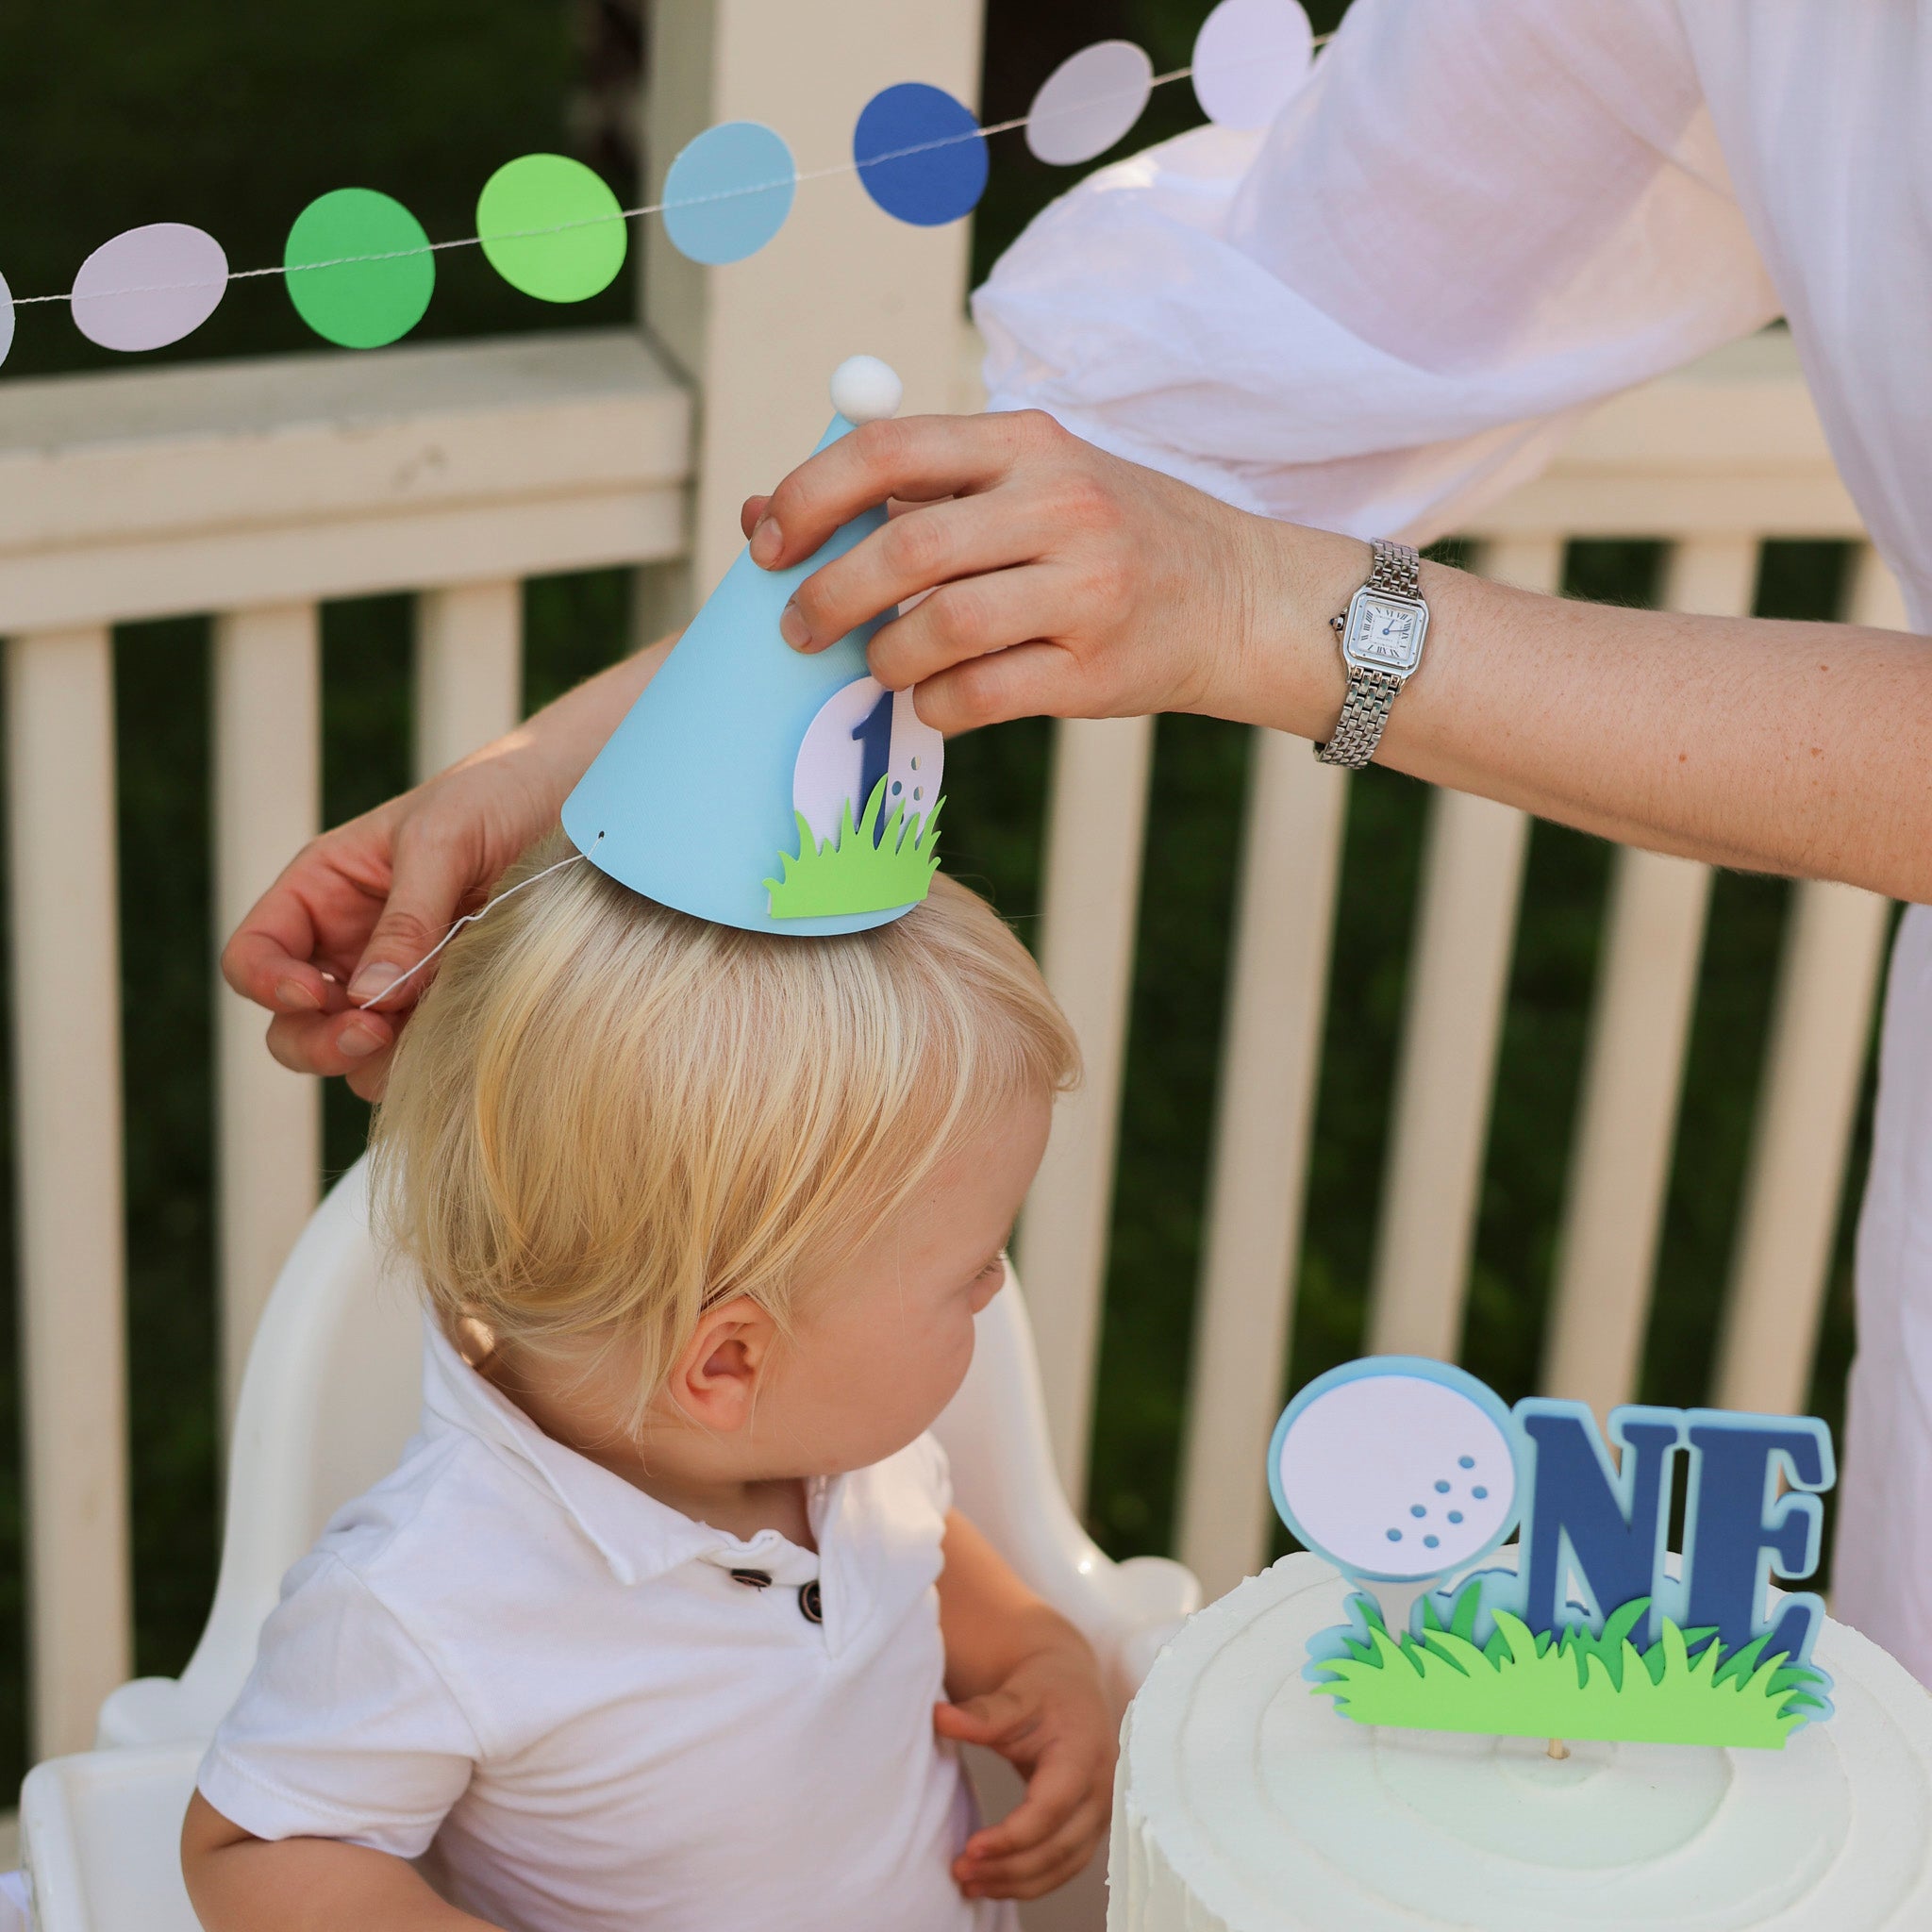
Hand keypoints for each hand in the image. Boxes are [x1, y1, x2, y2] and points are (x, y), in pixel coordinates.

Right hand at [219, 750, 564, 1099]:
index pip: (254, 956)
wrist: (582, 805)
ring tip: (424, 1035)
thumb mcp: (444, 838)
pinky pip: (419, 1057)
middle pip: (292, 1025)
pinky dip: (427, 1062)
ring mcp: (401, 985)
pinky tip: (460, 1039)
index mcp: (323, 892)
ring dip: (376, 1062)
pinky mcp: (451, 1009)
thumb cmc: (500, 794)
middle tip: (373, 1034)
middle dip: (319, 1042)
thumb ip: (407, 916)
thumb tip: (368, 1000)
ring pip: (354, 1056)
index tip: (320, 993)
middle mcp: (350, 947)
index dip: (269, 984)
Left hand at [739, 409, 1365, 738]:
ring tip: (876, 668)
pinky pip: (978, 696)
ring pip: (938, 630)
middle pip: (904, 550)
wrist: (1241, 598)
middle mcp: (1059, 506)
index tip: (766, 542)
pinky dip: (934, 706)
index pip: (889, 451)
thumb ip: (916, 493)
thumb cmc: (1109, 540)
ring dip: (882, 659)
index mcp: (1027, 443)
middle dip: (826, 596)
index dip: (809, 497)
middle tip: (796, 629)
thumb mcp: (1031, 482)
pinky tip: (932, 700)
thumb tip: (767, 513)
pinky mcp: (1095, 671)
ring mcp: (1084, 591)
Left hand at [933, 1641, 1115, 1900]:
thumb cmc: (1043, 1690)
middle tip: (960, 1870)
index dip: (1012, 1835)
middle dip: (1008, 1867)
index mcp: (1084, 1754)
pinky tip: (993, 1882)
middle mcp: (1101, 1789)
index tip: (971, 1847)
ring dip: (1016, 1882)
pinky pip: (1065, 1865)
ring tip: (969, 1883)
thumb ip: (982, 1714)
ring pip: (1063, 1865)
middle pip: (1058, 1846)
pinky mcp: (1092, 1826)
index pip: (1051, 1809)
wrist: (1072, 1688)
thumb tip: (939, 1716)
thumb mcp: (1016, 1695)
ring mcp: (1102, 1812)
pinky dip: (1030, 1881)